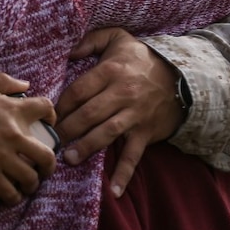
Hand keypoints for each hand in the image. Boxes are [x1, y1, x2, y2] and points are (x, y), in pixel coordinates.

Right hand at [0, 73, 57, 204]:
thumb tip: (25, 85)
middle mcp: (13, 136)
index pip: (45, 108)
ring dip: (32, 183)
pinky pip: (10, 193)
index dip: (52, 115)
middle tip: (44, 167)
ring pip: (31, 178)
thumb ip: (4, 82)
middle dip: (49, 165)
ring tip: (27, 184)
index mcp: (12, 111)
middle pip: (47, 156)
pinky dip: (14, 197)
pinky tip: (12, 195)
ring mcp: (1, 159)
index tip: (49, 123)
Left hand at [57, 28, 184, 196]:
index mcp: (111, 71)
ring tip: (68, 158)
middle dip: (67, 128)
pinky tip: (113, 190)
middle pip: (89, 114)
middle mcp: (122, 93)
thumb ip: (90, 41)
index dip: (61, 104)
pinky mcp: (146, 132)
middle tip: (49, 140)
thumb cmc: (141, 58)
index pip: (79, 90)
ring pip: (107, 133)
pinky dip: (124, 173)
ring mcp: (135, 115)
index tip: (46, 115)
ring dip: (87, 147)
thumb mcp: (117, 39)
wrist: (182, 76)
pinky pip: (134, 155)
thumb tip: (67, 51)